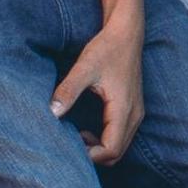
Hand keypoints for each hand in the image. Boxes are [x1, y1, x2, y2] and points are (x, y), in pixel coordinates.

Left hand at [51, 16, 144, 165]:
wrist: (127, 33)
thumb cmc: (106, 49)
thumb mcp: (84, 68)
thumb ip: (68, 91)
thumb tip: (51, 113)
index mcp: (123, 109)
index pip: (111, 149)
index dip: (90, 155)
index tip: (69, 146)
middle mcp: (134, 115)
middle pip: (117, 154)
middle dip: (94, 155)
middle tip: (69, 145)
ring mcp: (136, 113)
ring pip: (120, 147)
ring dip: (99, 148)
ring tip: (75, 137)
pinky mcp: (132, 109)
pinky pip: (121, 136)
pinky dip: (105, 140)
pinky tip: (86, 130)